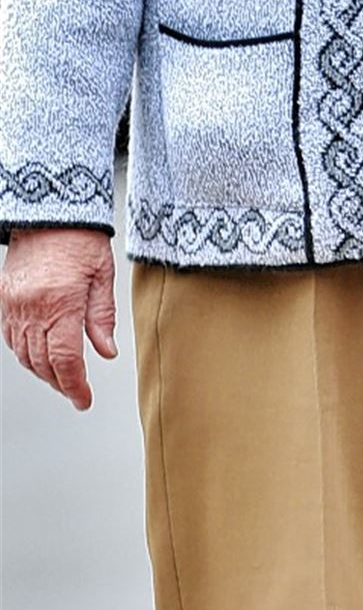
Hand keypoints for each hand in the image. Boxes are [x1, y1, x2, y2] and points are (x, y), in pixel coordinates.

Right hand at [1, 227, 116, 410]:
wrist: (48, 210)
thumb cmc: (79, 237)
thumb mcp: (102, 275)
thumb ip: (102, 317)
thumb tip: (106, 351)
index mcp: (60, 302)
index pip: (65, 360)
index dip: (75, 386)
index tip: (84, 399)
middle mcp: (32, 306)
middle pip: (42, 362)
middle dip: (61, 383)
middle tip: (76, 392)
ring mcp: (13, 304)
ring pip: (23, 354)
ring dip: (42, 371)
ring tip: (62, 377)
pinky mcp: (4, 298)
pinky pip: (11, 337)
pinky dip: (25, 352)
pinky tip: (40, 355)